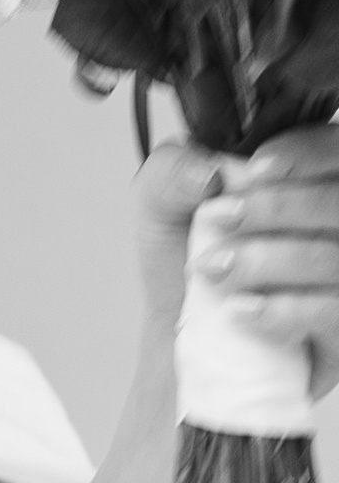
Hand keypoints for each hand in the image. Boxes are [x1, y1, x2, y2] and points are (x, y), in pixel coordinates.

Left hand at [137, 124, 338, 400]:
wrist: (182, 331)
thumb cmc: (185, 258)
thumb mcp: (160, 202)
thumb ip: (175, 170)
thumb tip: (211, 171)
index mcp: (303, 180)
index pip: (332, 150)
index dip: (305, 153)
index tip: (256, 169)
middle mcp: (333, 226)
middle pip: (337, 201)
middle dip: (275, 207)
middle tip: (219, 220)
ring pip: (334, 257)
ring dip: (265, 261)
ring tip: (212, 269)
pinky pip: (333, 310)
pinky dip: (282, 309)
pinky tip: (241, 310)